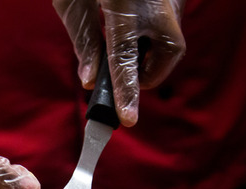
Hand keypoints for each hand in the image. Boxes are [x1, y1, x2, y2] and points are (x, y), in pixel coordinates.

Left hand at [53, 0, 185, 126]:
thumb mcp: (72, 2)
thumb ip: (83, 40)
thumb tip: (88, 80)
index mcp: (121, 5)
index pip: (125, 59)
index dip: (126, 92)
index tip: (127, 119)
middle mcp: (154, 2)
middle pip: (166, 52)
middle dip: (147, 72)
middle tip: (124, 81)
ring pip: (172, 40)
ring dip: (151, 54)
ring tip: (125, 52)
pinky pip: (169, 25)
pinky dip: (153, 37)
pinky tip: (132, 31)